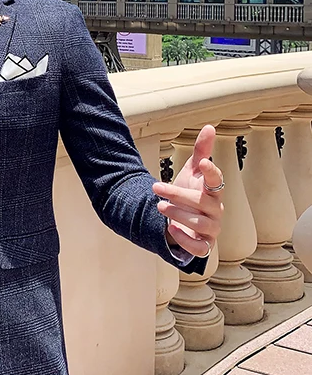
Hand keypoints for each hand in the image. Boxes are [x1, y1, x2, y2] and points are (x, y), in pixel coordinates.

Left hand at [152, 124, 223, 259]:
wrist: (181, 221)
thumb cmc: (190, 194)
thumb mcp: (191, 172)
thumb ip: (201, 151)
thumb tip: (209, 126)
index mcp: (214, 191)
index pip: (218, 181)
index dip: (212, 172)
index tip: (202, 162)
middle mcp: (216, 210)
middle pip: (202, 202)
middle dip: (178, 194)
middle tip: (156, 187)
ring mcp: (212, 229)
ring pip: (200, 224)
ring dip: (178, 214)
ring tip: (159, 206)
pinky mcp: (204, 245)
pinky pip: (200, 248)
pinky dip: (186, 240)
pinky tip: (171, 229)